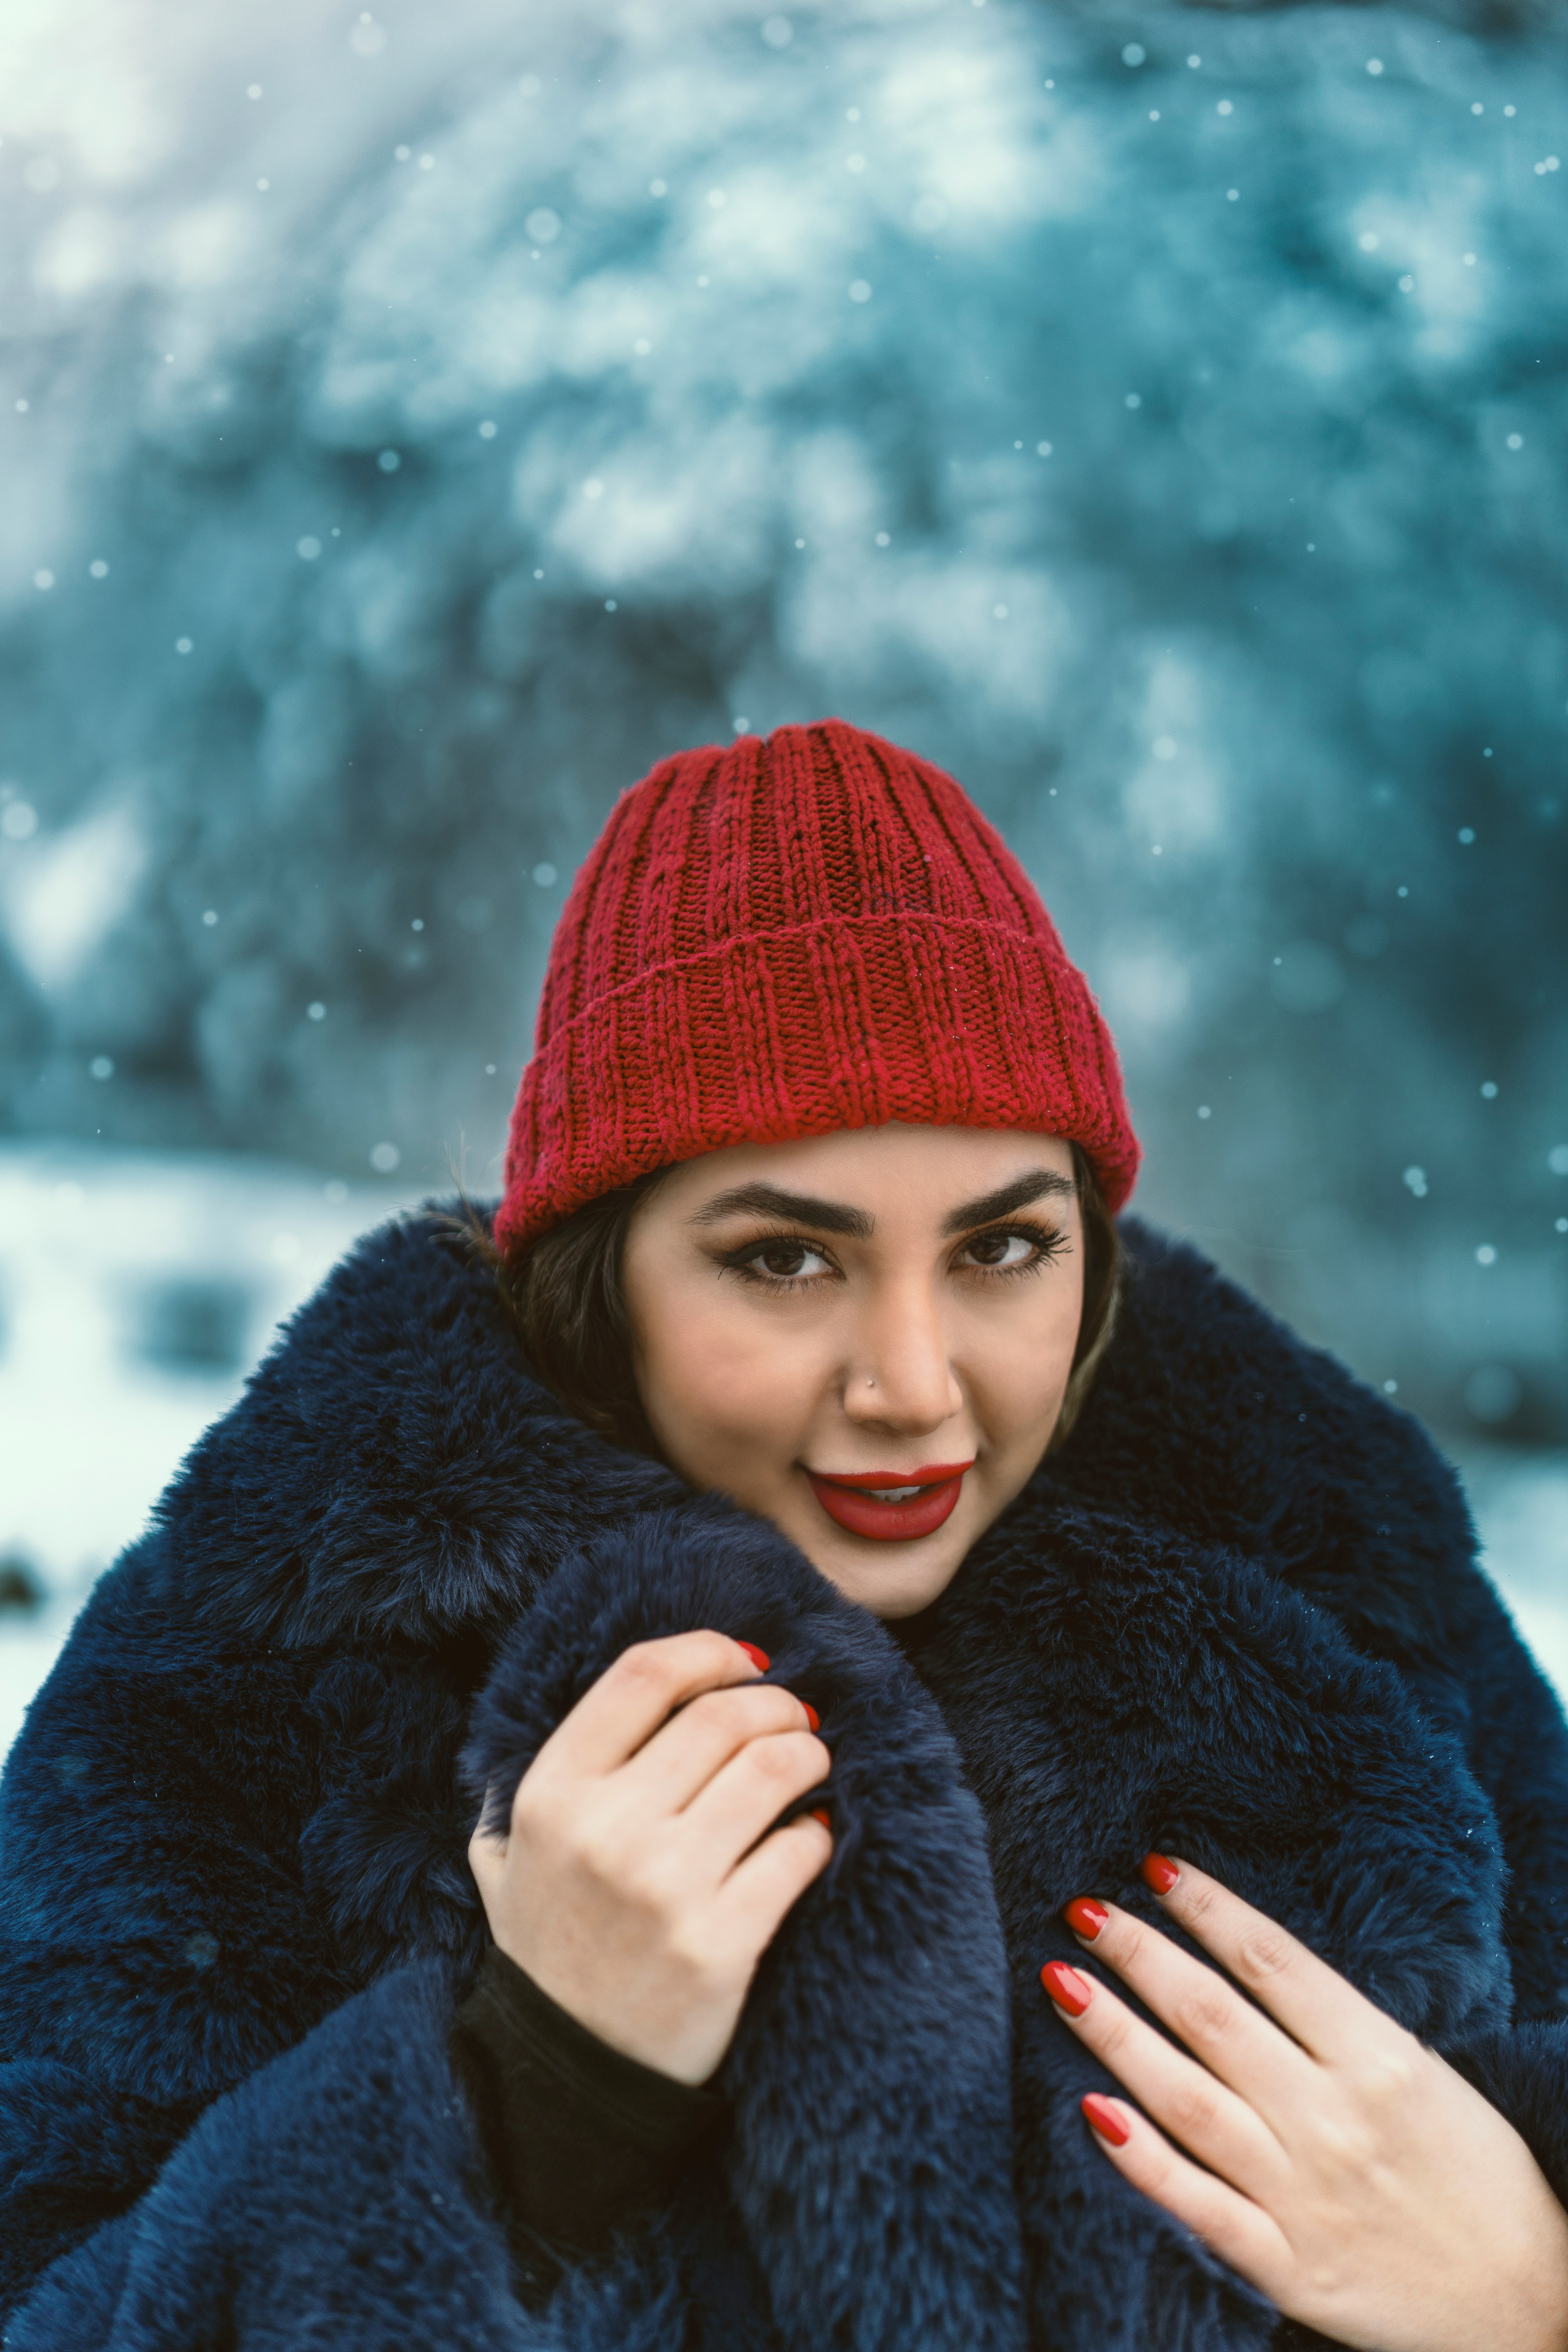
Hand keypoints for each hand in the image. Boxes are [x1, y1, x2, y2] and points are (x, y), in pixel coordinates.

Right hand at [469, 1630, 831, 2084]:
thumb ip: (531, 1776)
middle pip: (722, 1715)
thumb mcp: (510, 1853)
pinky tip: (811, 1839)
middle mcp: (605, 1830)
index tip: (742, 1661)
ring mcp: (664, 1887)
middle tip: (794, 1720)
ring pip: (773, 1769)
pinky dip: (816, 1835)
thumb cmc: (549, 1946)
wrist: (566, 2076)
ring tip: (811, 1766)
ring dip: (808, 1756)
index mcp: (552, 1794)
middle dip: (776, 1705)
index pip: (643, 1675)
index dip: (707, 1652)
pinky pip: (798, 1852)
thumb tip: (609, 1703)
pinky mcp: (719, 1945)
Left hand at [1043, 1856, 1567, 2351]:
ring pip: (1184, 2096)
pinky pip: (1195, 2203)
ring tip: (1061, 1977)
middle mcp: (1333, 2119)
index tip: (1154, 1869)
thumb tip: (1244, 1966)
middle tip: (1082, 1909)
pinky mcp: (1287, 2267)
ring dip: (1114, 2031)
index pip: (1270, 1962)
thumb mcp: (1420, 2076)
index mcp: (1378, 2061)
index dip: (1207, 1908)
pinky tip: (1088, 2108)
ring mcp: (1303, 2195)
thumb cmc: (1478, 2177)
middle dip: (1139, 1954)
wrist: (1537, 2307)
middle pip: (1211, 2017)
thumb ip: (1337, 2029)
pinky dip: (1139, 2157)